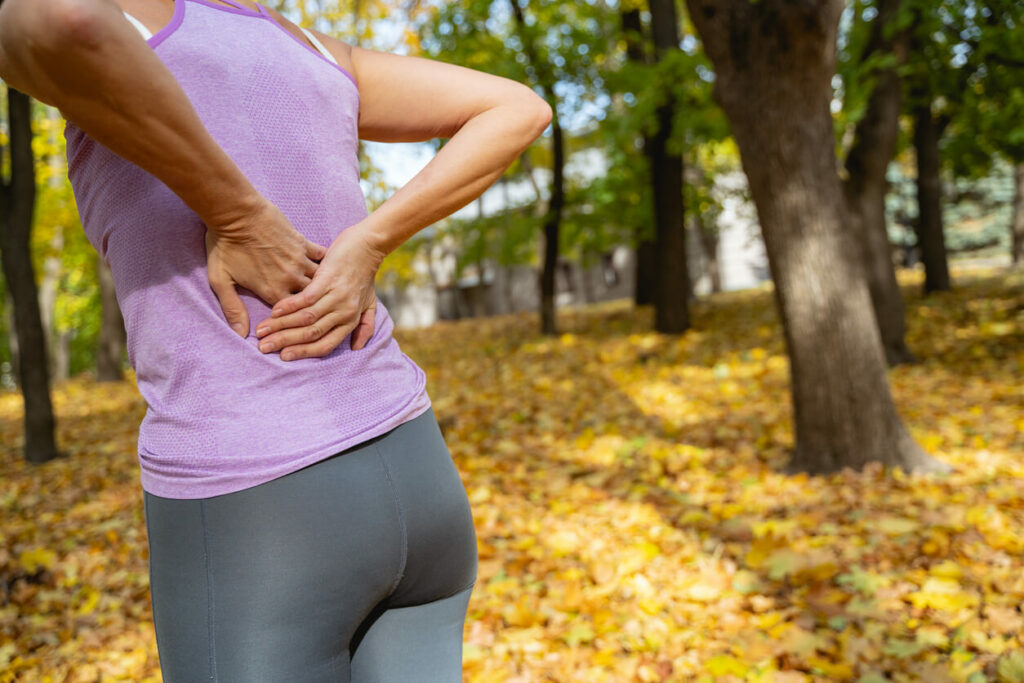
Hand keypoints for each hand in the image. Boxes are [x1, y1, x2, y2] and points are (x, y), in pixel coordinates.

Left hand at [204, 200, 326, 336]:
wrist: (236, 211)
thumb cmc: (225, 245)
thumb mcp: (220, 280)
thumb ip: (232, 309)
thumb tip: (240, 334)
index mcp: (272, 291)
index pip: (292, 316)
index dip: (295, 321)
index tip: (297, 324)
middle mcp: (290, 279)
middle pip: (310, 300)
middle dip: (314, 307)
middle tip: (318, 311)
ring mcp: (299, 260)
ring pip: (319, 280)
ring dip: (322, 287)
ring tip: (328, 293)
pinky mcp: (302, 243)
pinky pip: (321, 256)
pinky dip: (325, 262)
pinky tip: (330, 267)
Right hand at [253, 223, 386, 359]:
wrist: (368, 245)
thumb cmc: (365, 274)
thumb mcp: (370, 303)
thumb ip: (365, 325)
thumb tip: (357, 348)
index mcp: (350, 320)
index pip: (325, 345)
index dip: (303, 352)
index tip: (283, 357)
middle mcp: (343, 312)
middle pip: (311, 334)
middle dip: (285, 342)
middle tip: (263, 347)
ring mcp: (336, 296)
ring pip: (305, 318)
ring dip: (281, 326)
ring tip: (262, 331)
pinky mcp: (328, 280)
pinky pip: (305, 298)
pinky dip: (288, 306)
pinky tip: (274, 311)